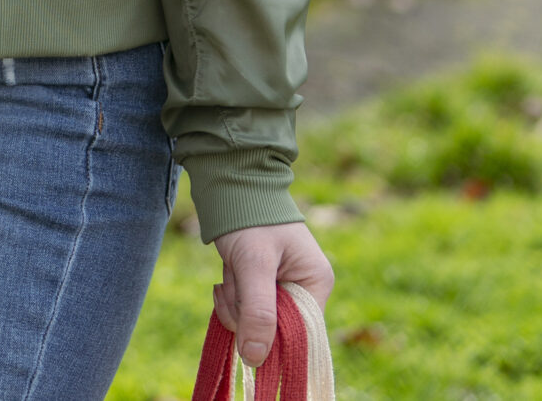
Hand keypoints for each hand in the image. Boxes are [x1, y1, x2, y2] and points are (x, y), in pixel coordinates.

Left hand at [211, 220, 334, 369]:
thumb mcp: (253, 264)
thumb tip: (256, 359)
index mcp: (315, 284)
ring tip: (232, 268)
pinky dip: (229, 295)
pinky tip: (226, 274)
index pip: (300, 334)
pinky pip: (242, 308)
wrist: (229, 183)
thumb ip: (258, 311)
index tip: (246, 325)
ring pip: (251, 320)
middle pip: (271, 329)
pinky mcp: (260, 286)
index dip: (272, 338)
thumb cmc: (248, 217)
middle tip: (236, 276)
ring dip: (233, 299)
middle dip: (244, 309)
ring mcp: (280, 288)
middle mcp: (302, 289)